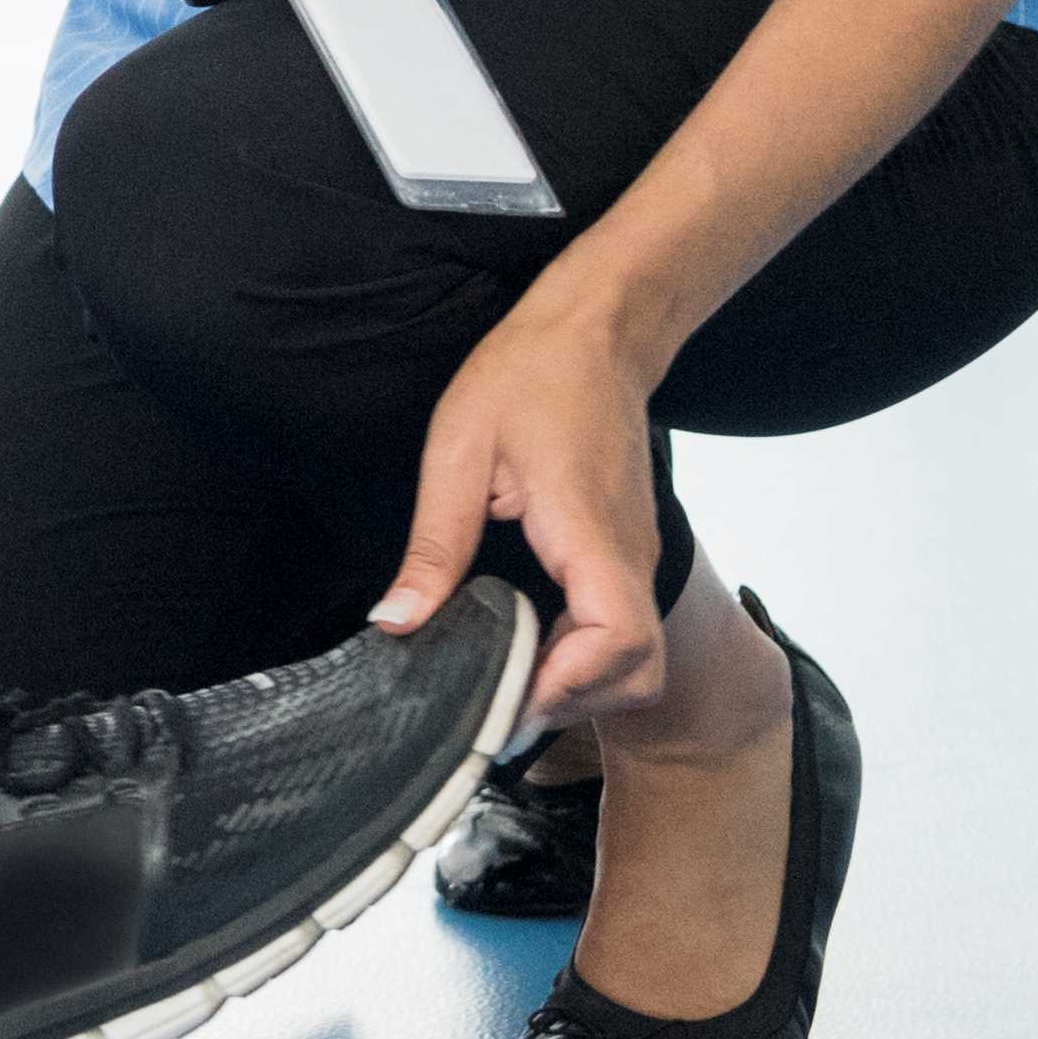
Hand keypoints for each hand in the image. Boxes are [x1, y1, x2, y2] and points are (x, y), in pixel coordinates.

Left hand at [379, 285, 667, 724]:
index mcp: (589, 532)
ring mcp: (637, 559)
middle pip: (639, 672)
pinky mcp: (628, 556)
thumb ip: (434, 545)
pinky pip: (624, 632)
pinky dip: (587, 661)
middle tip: (498, 705)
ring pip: (640, 662)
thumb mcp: (459, 451)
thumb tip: (397, 623)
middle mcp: (628, 557)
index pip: (619, 639)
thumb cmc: (529, 377)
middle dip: (575, 703)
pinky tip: (531, 649)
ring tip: (510, 683)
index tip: (508, 697)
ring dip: (583, 688)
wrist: (595, 333)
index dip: (568, 684)